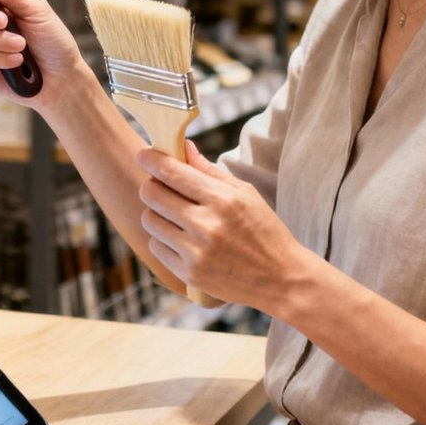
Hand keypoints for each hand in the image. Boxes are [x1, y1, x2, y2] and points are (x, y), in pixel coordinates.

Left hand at [137, 140, 303, 311]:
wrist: (281, 278)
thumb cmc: (264, 230)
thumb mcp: (244, 193)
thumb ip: (209, 170)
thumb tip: (183, 146)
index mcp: (222, 199)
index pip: (172, 172)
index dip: (151, 159)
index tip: (144, 155)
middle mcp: (206, 224)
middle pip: (152, 194)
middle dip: (151, 185)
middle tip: (160, 186)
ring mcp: (196, 251)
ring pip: (150, 220)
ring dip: (155, 213)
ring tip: (173, 214)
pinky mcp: (189, 273)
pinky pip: (156, 246)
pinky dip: (163, 239)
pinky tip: (180, 238)